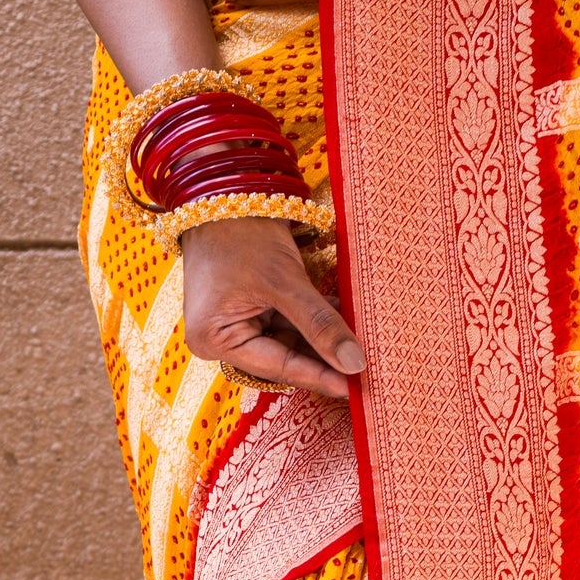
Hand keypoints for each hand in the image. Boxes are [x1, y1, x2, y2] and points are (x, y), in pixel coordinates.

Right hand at [180, 215, 362, 396]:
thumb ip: (319, 324)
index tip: (354, 390)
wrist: (224, 189)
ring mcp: (234, 324)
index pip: (277, 366)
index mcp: (215, 340)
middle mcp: (220, 339)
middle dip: (323, 358)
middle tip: (364, 370)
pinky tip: (344, 322)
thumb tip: (354, 364)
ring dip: (322, 339)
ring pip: (289, 341)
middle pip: (283, 357)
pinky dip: (313, 322)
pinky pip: (286, 323)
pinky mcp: (248, 309)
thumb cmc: (241, 231)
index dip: (319, 377)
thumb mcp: (284, 280)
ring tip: (360, 345)